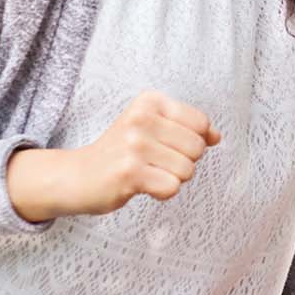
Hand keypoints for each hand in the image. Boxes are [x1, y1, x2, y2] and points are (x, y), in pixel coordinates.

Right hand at [6, 91, 220, 221]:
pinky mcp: (129, 173)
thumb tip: (217, 136)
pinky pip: (172, 187)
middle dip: (184, 162)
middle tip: (155, 163)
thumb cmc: (121, 153)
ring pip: (187, 170)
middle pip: (197, 148)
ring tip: (147, 173)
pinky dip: (162, 192)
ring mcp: (134, 145)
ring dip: (172, 178)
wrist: (77, 176)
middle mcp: (141, 118)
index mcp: (150, 101)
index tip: (166, 145)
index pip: (201, 123)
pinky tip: (143, 186)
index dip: (193, 141)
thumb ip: (188, 129)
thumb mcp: (153, 129)